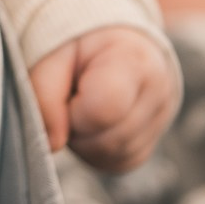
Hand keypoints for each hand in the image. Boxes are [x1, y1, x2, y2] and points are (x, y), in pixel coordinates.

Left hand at [29, 26, 177, 172]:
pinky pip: (117, 162)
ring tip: (79, 106)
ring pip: (112, 156)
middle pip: (107, 141)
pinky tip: (90, 122)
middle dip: (75, 127)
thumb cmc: (78, 44)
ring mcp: (161, 120)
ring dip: (83, 140)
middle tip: (68, 98)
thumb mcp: (52, 53)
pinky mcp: (152, 142)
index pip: (104, 109)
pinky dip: (95, 150)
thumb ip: (43, 93)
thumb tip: (52, 143)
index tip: (64, 92)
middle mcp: (158, 92)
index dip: (71, 111)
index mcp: (134, 61)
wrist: (110, 40)